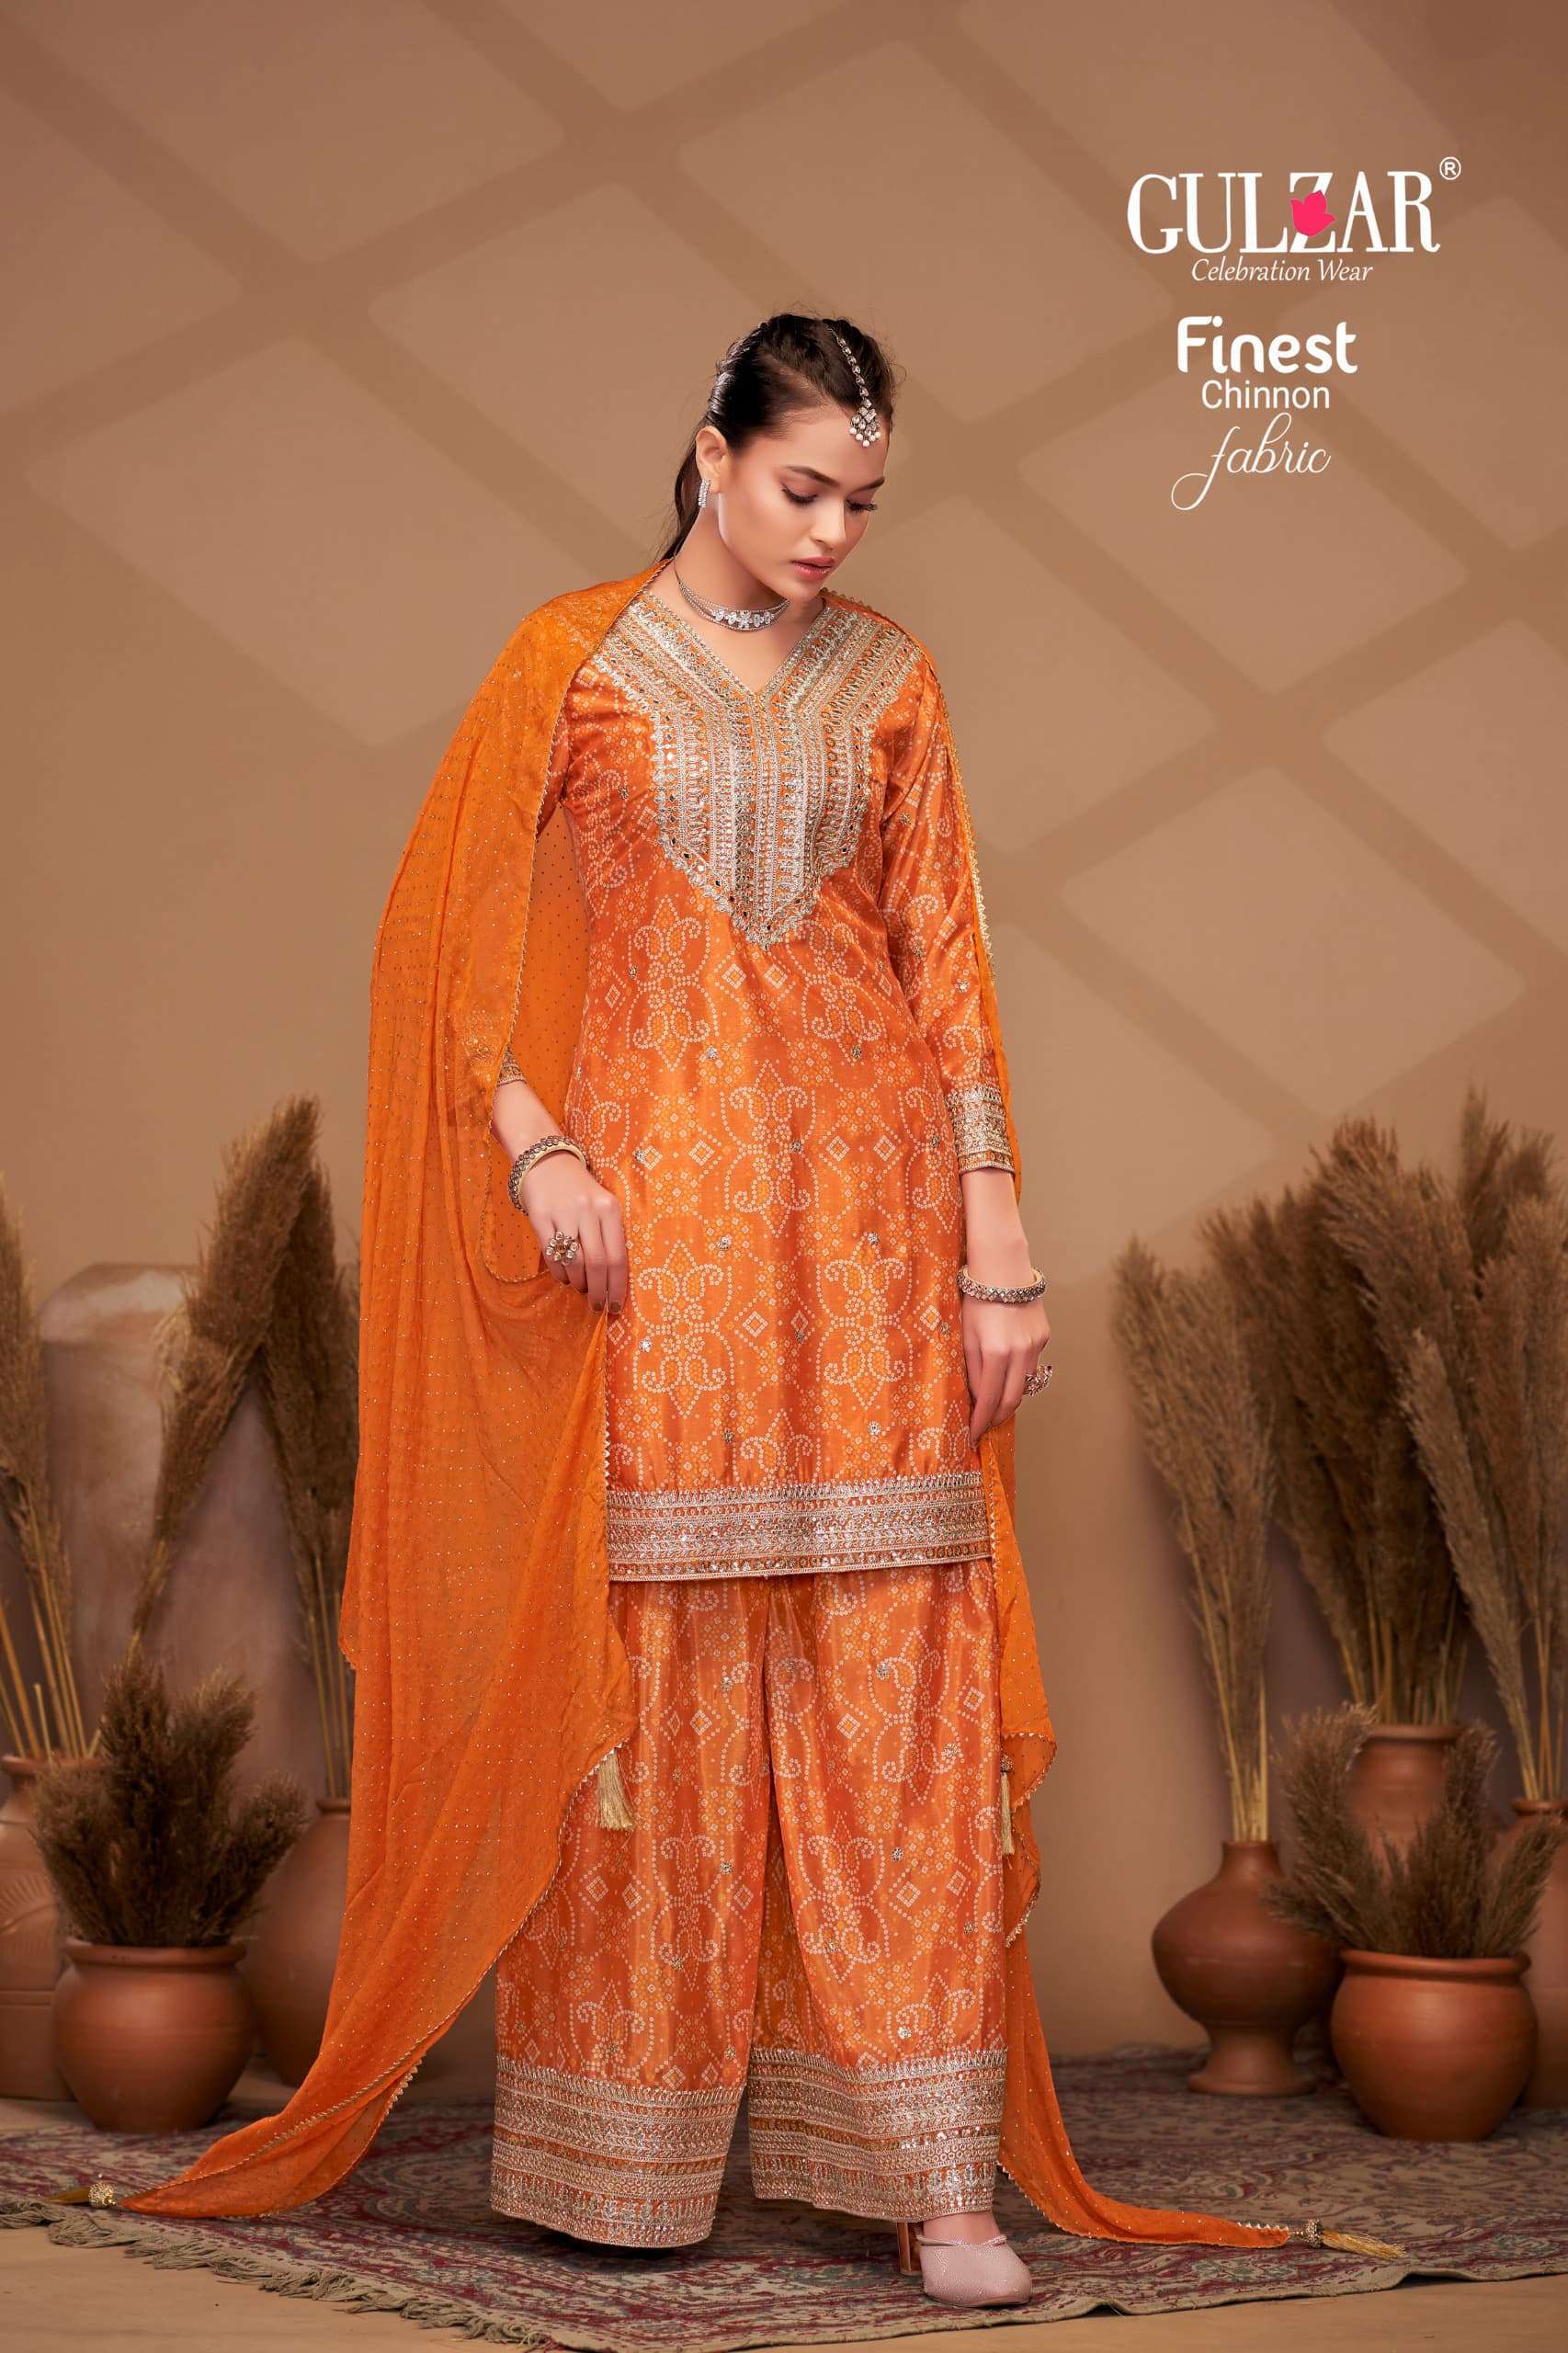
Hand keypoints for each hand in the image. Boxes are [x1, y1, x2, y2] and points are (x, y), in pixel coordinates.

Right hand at [519, 1151, 626, 1310]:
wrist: (546, 1160)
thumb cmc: (579, 1190)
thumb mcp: (602, 1205)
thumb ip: (609, 1235)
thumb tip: (612, 1280)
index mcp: (610, 1209)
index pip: (618, 1257)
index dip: (617, 1287)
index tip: (616, 1306)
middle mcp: (589, 1211)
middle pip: (598, 1263)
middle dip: (599, 1291)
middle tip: (598, 1306)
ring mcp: (563, 1213)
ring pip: (574, 1262)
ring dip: (578, 1284)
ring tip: (581, 1288)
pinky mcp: (540, 1216)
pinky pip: (551, 1255)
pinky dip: (560, 1273)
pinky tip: (564, 1277)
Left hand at [960, 1239, 1049, 1444]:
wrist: (1003, 1270)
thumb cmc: (976, 1300)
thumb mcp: (966, 1336)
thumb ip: (972, 1369)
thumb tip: (976, 1398)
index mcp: (995, 1353)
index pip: (989, 1400)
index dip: (980, 1420)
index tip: (972, 1435)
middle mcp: (1019, 1353)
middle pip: (1012, 1400)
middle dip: (998, 1417)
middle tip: (986, 1425)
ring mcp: (1035, 1346)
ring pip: (1025, 1384)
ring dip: (1010, 1397)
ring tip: (996, 1403)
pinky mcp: (1044, 1337)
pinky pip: (1032, 1364)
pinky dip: (1020, 1374)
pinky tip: (1009, 1372)